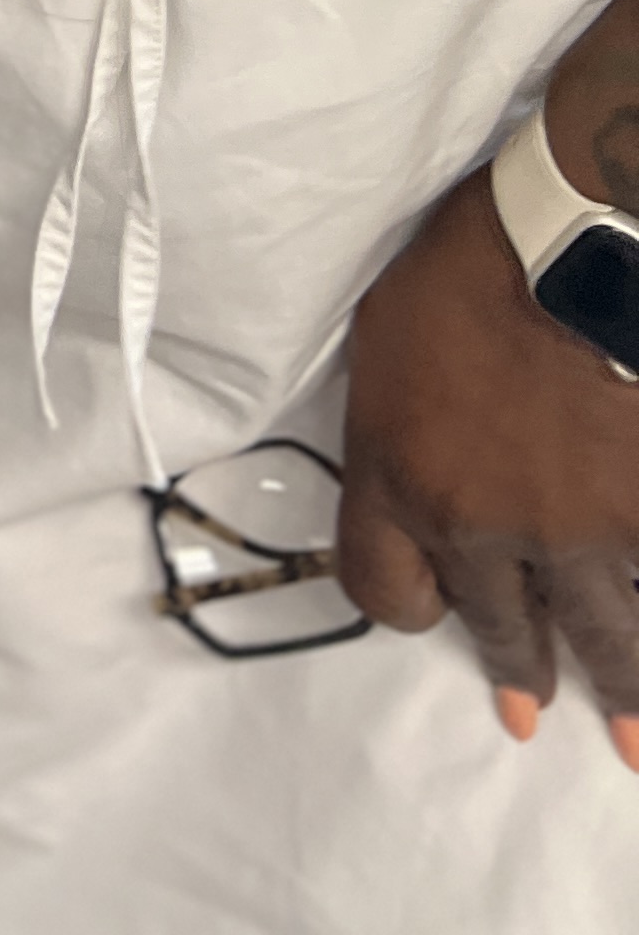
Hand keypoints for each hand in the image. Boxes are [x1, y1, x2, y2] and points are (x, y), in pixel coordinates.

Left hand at [341, 0, 638, 763]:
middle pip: (498, 629)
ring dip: (619, 691)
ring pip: (600, 637)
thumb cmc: (465, 270)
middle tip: (527, 711)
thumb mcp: (383, 345)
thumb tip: (413, 470)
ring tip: (632, 742)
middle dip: (519, 672)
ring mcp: (575, 533)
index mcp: (399, 479)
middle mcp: (482, 527)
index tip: (429, 607)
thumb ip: (394, 430)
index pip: (377, 587)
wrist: (572, 250)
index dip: (403, 603)